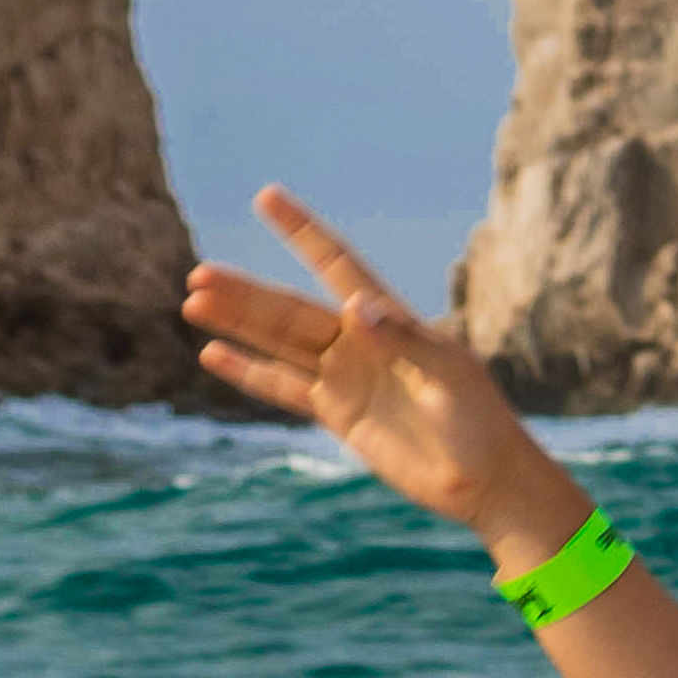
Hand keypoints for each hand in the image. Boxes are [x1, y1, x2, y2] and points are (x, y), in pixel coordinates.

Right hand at [185, 190, 579, 557]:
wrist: (484, 480)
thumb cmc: (479, 420)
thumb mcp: (447, 376)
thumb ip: (402, 341)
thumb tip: (354, 307)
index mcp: (391, 320)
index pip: (337, 264)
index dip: (302, 232)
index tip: (267, 197)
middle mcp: (361, 342)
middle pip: (291, 308)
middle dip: (246, 292)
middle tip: (199, 274)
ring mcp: (347, 377)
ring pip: (279, 344)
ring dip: (238, 323)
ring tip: (193, 301)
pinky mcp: (338, 414)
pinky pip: (284, 388)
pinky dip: (249, 373)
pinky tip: (213, 355)